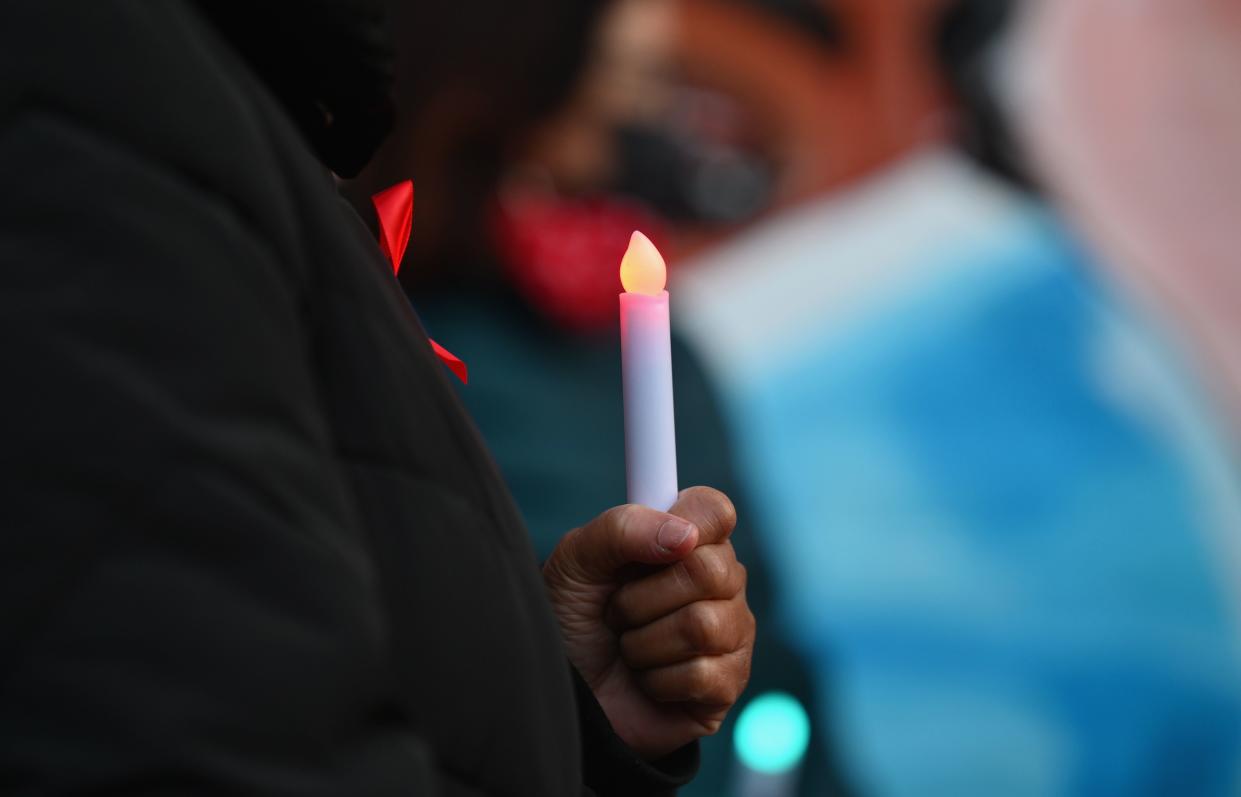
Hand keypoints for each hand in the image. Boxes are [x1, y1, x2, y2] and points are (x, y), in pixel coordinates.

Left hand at [542, 487, 753, 759]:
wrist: (563, 688)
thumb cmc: (573, 618)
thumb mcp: (577, 561)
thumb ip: (621, 529)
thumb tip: (684, 535)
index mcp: (687, 540)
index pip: (714, 511)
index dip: (684, 524)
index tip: (645, 549)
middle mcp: (719, 583)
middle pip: (710, 569)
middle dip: (641, 598)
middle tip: (617, 611)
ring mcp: (729, 633)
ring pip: (702, 625)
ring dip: (643, 643)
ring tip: (628, 647)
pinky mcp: (727, 683)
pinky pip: (701, 675)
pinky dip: (655, 680)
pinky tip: (646, 680)